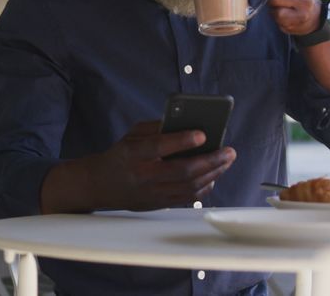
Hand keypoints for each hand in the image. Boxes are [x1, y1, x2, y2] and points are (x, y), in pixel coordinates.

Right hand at [86, 120, 235, 210]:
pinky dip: (205, 187)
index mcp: (133, 154)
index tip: (202, 134)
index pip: (159, 147)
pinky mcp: (159, 204)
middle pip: (182, 171)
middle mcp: (143, 176)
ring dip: (213, 173)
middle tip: (228, 151)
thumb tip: (188, 124)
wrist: (101, 185)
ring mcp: (152, 194)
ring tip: (226, 160)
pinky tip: (214, 175)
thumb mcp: (132, 135)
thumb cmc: (121, 155)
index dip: (181, 141)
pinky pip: (188, 198)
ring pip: (189, 187)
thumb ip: (157, 129)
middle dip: (210, 160)